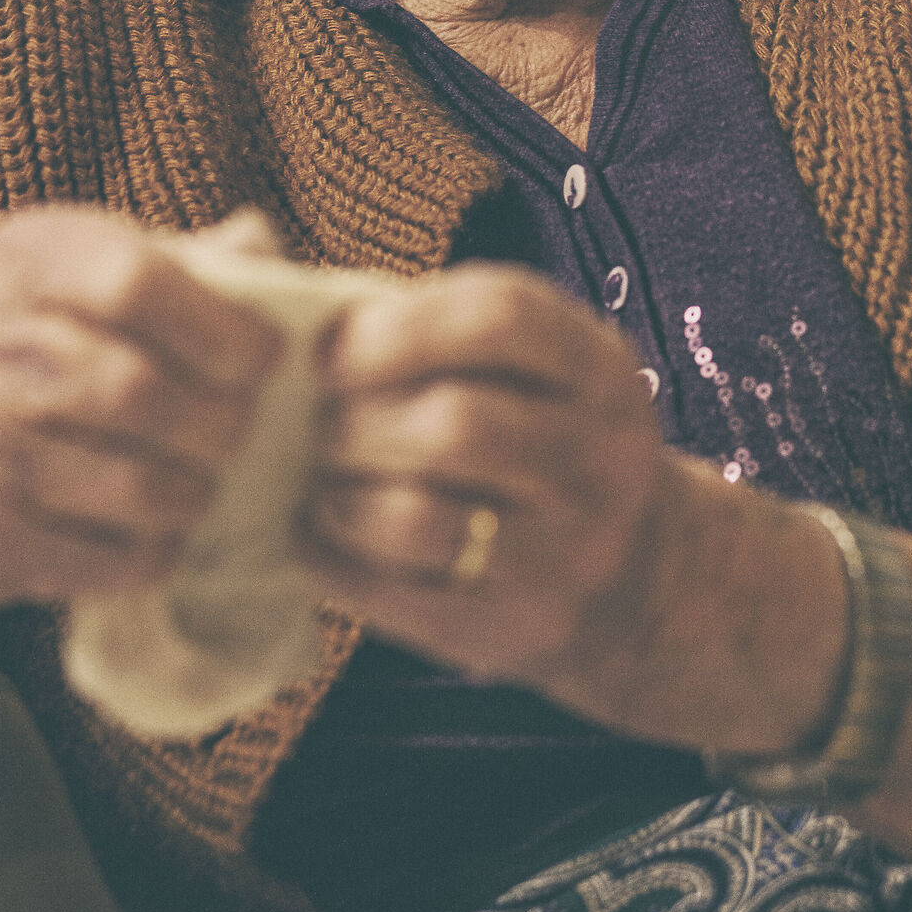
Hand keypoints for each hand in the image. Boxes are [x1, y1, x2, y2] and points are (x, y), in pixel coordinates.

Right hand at [0, 204, 283, 605]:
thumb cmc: (65, 326)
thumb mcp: (113, 266)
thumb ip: (195, 260)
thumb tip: (259, 247)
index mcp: (24, 257)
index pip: (134, 286)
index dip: (222, 330)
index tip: (265, 357)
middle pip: (133, 391)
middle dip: (220, 419)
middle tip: (242, 426)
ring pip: (128, 484)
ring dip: (195, 491)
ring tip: (207, 476)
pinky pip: (97, 559)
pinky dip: (156, 552)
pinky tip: (168, 528)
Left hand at [301, 262, 667, 694]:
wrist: (635, 579)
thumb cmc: (536, 437)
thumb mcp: (532, 365)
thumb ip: (435, 321)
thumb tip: (276, 282)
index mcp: (599, 368)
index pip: (502, 319)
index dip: (397, 327)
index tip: (328, 349)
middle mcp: (599, 458)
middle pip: (455, 424)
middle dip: (355, 421)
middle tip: (316, 424)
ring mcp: (566, 552)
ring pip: (419, 518)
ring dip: (339, 493)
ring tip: (320, 480)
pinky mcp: (517, 629)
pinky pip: (395, 592)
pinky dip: (334, 554)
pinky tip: (320, 530)